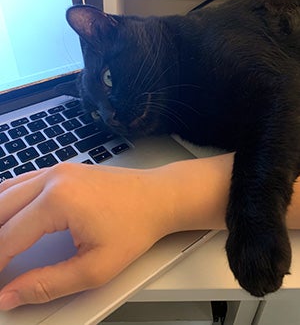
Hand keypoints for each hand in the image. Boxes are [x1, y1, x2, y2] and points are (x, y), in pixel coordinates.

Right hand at [0, 163, 169, 309]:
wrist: (158, 196)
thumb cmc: (136, 226)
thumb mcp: (95, 268)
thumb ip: (48, 284)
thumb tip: (12, 295)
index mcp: (58, 200)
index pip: (7, 238)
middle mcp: (53, 178)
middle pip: (0, 208)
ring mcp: (56, 170)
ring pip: (6, 191)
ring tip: (1, 246)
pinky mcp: (61, 169)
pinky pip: (22, 182)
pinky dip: (8, 202)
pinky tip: (9, 218)